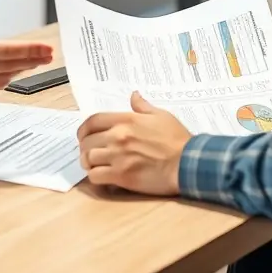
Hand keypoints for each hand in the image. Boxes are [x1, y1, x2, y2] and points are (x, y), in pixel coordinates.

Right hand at [0, 0, 52, 99]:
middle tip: (48, 55)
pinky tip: (7, 73)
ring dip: (17, 71)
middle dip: (32, 60)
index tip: (46, 49)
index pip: (6, 51)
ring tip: (30, 61)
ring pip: (1, 80)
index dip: (29, 51)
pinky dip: (0, 83)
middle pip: (9, 67)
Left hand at [77, 91, 191, 195]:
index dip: (84, 129)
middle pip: (87, 141)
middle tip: (91, 153)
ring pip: (88, 159)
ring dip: (89, 163)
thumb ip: (143, 106)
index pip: (93, 121)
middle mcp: (118, 136)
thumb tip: (134, 95)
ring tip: (96, 165)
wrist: (187, 163)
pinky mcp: (121, 176)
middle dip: (85, 147)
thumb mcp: (162, 116)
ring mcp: (118, 157)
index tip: (83, 136)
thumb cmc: (177, 140)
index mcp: (126, 120)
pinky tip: (103, 177)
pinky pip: (95, 176)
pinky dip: (95, 177)